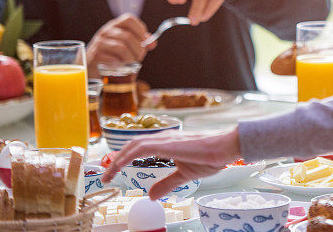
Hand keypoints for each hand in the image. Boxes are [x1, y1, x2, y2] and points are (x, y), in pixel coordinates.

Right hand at [85, 14, 153, 75]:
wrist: (91, 65)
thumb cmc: (112, 54)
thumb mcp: (126, 45)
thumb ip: (140, 43)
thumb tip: (153, 43)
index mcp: (115, 25)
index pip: (129, 19)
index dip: (140, 29)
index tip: (145, 40)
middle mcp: (106, 31)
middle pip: (128, 36)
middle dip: (138, 49)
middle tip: (140, 58)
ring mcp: (99, 43)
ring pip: (121, 48)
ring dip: (131, 58)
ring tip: (132, 64)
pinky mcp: (95, 56)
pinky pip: (112, 59)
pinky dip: (121, 64)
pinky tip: (121, 67)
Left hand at [102, 128, 241, 199]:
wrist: (226, 147)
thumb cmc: (211, 157)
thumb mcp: (184, 175)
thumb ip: (167, 183)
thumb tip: (151, 196)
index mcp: (168, 143)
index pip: (139, 147)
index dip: (124, 158)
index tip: (113, 172)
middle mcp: (164, 138)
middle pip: (132, 144)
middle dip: (116, 159)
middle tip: (106, 175)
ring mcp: (166, 139)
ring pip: (134, 144)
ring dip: (118, 159)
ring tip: (108, 174)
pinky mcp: (168, 143)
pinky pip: (142, 147)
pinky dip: (127, 156)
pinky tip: (120, 165)